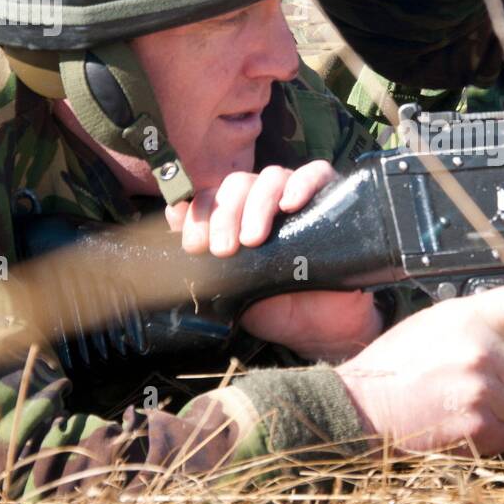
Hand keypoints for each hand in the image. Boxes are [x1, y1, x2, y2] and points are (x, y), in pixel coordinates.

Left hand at [164, 160, 382, 358]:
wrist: (322, 330)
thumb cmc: (275, 309)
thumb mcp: (229, 289)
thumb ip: (201, 257)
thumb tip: (172, 215)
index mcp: (238, 219)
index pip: (212, 196)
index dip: (200, 215)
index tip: (196, 246)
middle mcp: (266, 204)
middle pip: (239, 183)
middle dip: (225, 213)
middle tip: (225, 249)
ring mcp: (298, 200)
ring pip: (273, 176)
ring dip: (257, 203)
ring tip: (254, 238)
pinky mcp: (331, 200)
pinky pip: (318, 174)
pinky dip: (302, 183)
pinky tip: (290, 204)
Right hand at [336, 277, 503, 455]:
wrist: (360, 403)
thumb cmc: (395, 363)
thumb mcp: (435, 323)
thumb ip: (478, 326)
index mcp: (471, 316)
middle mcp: (482, 350)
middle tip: (477, 383)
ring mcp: (480, 390)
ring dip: (499, 411)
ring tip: (458, 404)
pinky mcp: (476, 426)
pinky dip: (487, 437)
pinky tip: (457, 424)